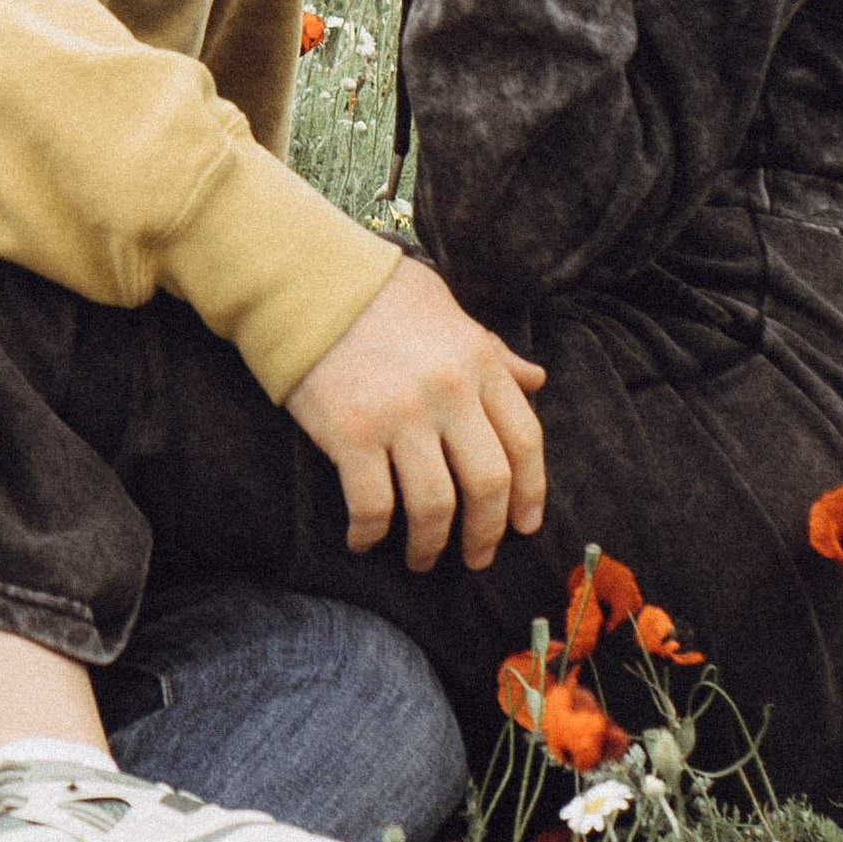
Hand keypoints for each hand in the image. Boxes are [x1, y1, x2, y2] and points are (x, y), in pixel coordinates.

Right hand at [284, 259, 547, 572]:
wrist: (305, 283)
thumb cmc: (380, 295)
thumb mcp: (450, 313)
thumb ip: (494, 353)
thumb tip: (537, 381)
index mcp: (478, 361)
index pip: (525, 441)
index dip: (530, 492)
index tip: (523, 524)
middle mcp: (449, 391)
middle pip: (488, 484)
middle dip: (487, 532)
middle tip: (477, 556)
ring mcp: (400, 415)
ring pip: (435, 507)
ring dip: (430, 546)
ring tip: (421, 558)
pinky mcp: (351, 434)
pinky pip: (373, 506)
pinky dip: (370, 535)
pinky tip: (364, 541)